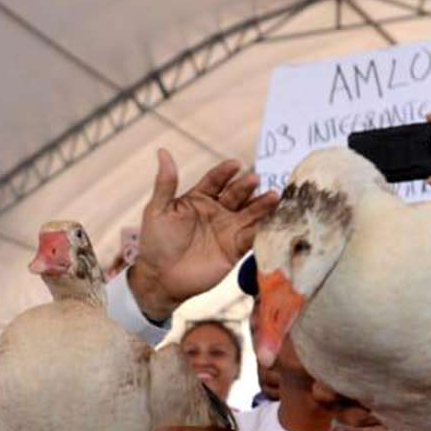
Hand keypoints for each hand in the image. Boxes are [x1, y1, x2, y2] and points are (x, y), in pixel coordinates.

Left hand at [127, 150, 279, 317]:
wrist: (160, 279)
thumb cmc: (156, 243)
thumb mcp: (158, 210)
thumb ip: (165, 183)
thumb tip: (162, 151)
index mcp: (198, 198)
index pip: (215, 180)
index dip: (225, 172)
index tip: (235, 164)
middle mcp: (217, 211)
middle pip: (236, 194)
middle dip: (245, 187)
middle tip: (255, 179)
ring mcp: (227, 229)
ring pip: (248, 213)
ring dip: (261, 204)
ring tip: (274, 196)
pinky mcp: (235, 249)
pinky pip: (252, 236)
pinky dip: (263, 229)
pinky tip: (274, 220)